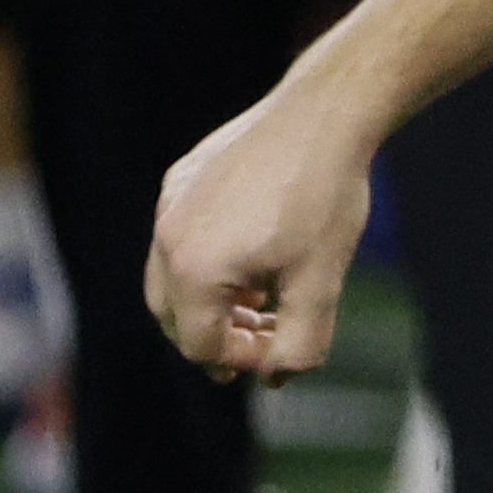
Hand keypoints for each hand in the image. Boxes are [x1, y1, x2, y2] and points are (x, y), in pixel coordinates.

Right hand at [143, 83, 381, 381]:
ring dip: (210, 300)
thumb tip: (276, 377)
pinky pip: (179, 236)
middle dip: (216, 336)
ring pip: (172, 276)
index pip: (200, 346)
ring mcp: (170, 203)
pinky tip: (255, 253)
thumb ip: (299, 344)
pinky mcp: (182, 178)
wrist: (325, 115)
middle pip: (174, 316)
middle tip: (260, 339)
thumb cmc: (325, 200)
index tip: (282, 350)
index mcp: (193, 269)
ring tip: (259, 299)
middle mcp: (167, 236)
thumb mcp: (320, 284)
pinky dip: (207, 261)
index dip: (242, 362)